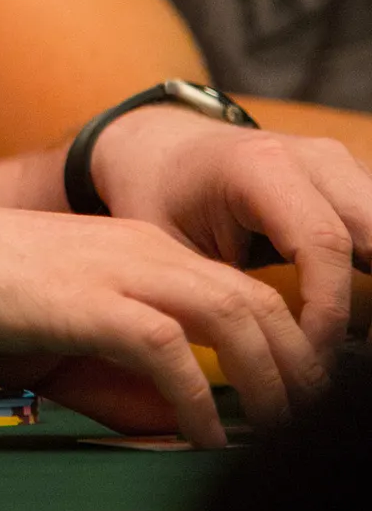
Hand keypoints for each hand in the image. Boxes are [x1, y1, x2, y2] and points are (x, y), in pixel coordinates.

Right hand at [0, 179, 322, 446]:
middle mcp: (140, 247)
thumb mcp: (47, 343)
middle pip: (263, 303)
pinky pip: (171, 350)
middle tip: (307, 432)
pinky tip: (200, 440)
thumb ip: (113, 381)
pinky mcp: (82, 297)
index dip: (288, 352)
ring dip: (271, 384)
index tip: (296, 409)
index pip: (246, 293)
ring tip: (276, 439)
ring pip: (238, 316)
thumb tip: (178, 429)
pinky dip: (198, 401)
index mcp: (136, 248)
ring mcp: (113, 266)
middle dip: (302, 371)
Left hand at [89, 105, 371, 356]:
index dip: (328, 310)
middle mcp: (311, 157)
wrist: (163, 150)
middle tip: (346, 357)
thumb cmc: (160, 198)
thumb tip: (261, 360)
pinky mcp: (349, 179)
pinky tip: (360, 315)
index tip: (309, 358)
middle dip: (371, 302)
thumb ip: (217, 294)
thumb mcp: (168, 247)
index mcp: (260, 166)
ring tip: (356, 341)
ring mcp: (337, 164)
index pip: (324, 244)